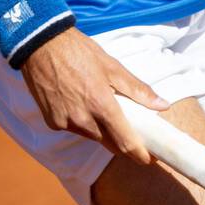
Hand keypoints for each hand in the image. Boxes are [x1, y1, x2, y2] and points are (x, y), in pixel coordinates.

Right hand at [20, 27, 169, 161]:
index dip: (139, 154)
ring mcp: (65, 122)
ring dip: (101, 130)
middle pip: (109, 142)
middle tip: (134, 136)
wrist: (41, 45)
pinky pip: (74, 129)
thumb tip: (163, 105)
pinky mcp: (52, 122)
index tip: (149, 159)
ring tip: (103, 110)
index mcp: (102, 105)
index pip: (124, 142)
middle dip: (122, 143)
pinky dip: (82, 123)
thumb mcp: (112, 67)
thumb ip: (138, 90)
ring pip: (91, 136)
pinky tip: (81, 105)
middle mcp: (83, 119)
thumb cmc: (80, 52)